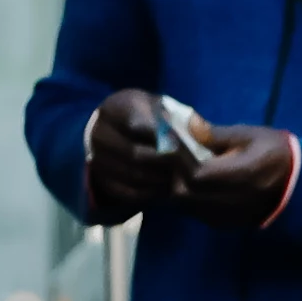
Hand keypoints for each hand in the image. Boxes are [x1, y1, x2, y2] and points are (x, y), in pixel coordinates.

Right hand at [79, 89, 190, 221]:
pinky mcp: (100, 179)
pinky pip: (126, 192)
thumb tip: (205, 133)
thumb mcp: (162, 107)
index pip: (138, 124)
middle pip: (135, 154)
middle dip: (164, 163)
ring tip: (177, 177)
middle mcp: (100, 132)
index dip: (162, 137)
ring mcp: (96, 157)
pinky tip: (163, 187)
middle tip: (184, 167)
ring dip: (159, 180)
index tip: (180, 145)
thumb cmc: (147, 115)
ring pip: (132, 175)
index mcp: (117, 107)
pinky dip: (148, 193)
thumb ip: (184, 119)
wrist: (115, 129)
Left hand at [159, 114, 300, 231]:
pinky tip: (192, 182)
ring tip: (180, 167)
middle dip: (173, 174)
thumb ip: (216, 134)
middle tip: (172, 155)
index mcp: (240, 177)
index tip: (173, 141)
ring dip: (177, 186)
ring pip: (185, 206)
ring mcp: (226, 217)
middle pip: (183, 194)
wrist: (300, 186)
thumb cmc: (277, 153)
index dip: (179, 159)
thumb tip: (188, 124)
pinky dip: (188, 197)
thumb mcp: (250, 136)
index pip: (195, 174)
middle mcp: (230, 202)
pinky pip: (195, 212)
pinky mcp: (225, 224)